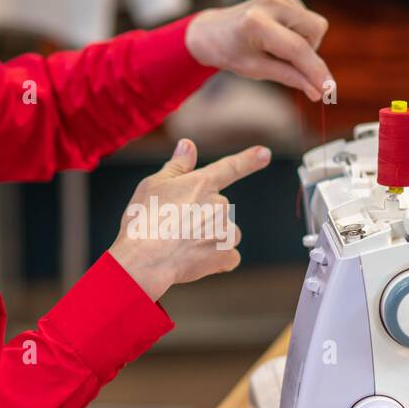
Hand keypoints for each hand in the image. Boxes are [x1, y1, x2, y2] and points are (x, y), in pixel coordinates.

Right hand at [109, 139, 269, 300]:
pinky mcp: (224, 255)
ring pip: (227, 234)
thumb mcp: (153, 185)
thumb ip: (177, 166)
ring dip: (212, 239)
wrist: (145, 258)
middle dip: (203, 218)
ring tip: (184, 246)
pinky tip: (196, 262)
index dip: (248, 159)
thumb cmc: (143, 220)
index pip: (229, 167)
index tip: (264, 153)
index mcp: (201, 183)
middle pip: (220, 210)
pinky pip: (229, 257)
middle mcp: (219, 204)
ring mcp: (224, 230)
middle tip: (175, 229)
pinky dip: (217, 261)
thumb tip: (188, 145)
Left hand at [184, 0, 332, 100]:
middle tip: (288, 63)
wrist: (212, 31)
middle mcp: (271, 3)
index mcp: (257, 23)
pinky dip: (298, 32)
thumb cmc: (231, 52)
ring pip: (315, 25)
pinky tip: (278, 35)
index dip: (316, 71)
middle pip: (316, 30)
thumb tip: (318, 91)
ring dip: (304, 43)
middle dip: (310, 52)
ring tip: (276, 47)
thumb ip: (290, 78)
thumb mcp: (256, 70)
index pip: (298, 49)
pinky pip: (307, 18)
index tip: (329, 90)